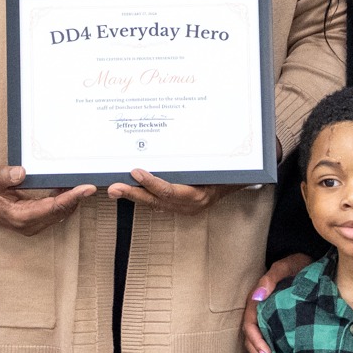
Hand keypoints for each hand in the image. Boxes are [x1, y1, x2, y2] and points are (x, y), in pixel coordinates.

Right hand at [0, 158, 94, 236]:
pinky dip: (67, 200)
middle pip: (61, 211)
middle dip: (79, 198)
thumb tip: (21, 172)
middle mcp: (28, 224)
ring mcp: (32, 223)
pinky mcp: (34, 218)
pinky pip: (56, 210)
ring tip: (89, 182)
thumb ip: (3, 176)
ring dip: (75, 199)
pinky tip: (74, 186)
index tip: (87, 188)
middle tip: (95, 180)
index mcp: (18, 216)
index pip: (52, 208)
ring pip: (61, 213)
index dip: (71, 198)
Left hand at [107, 169, 237, 214]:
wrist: (238, 181)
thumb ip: (199, 160)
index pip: (170, 191)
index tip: (136, 171)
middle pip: (156, 200)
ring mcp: (184, 209)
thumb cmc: (228, 170)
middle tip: (113, 188)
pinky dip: (143, 196)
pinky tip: (128, 190)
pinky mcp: (178, 207)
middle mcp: (189, 206)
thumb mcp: (216, 165)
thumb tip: (180, 143)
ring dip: (133, 196)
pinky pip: (157, 202)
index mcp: (198, 195)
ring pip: (154, 203)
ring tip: (114, 189)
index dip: (151, 182)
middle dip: (133, 194)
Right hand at [242, 255, 310, 352]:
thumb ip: (271, 278)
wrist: (312, 266)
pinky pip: (268, 349)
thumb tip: (258, 297)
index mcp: (259, 301)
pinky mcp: (278, 330)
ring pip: (258, 348)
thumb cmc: (299, 266)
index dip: (257, 341)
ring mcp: (268, 323)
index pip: (251, 325)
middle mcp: (261, 315)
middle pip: (252, 341)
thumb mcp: (286, 266)